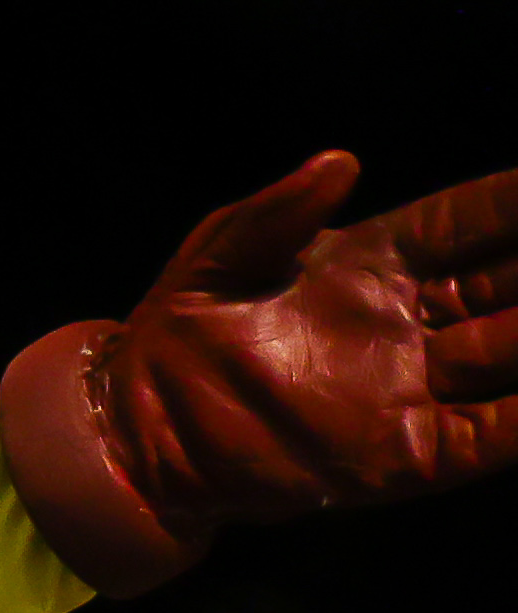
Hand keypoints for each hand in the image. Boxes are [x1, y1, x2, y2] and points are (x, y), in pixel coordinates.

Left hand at [0, 151, 517, 593]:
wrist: (133, 430)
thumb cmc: (174, 333)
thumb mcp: (220, 254)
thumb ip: (279, 210)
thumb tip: (344, 159)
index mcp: (376, 263)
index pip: (475, 221)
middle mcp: (412, 322)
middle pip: (515, 283)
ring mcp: (412, 387)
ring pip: (517, 352)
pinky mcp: (403, 452)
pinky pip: (492, 432)